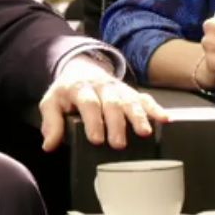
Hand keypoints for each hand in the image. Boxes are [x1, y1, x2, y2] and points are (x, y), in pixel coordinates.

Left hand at [39, 55, 169, 150]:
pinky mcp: (132, 92)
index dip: (93, 121)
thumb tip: (48, 145)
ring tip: (144, 133)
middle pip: (111, 104)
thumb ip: (51, 123)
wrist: (82, 69)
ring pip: (130, 101)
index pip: (88, 103)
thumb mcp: (51, 103)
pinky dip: (155, 109)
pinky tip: (165, 119)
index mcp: (80, 88)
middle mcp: (102, 87)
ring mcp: (119, 89)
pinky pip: (145, 99)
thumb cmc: (67, 92)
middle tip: (118, 144)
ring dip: (138, 117)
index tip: (96, 139)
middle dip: (116, 123)